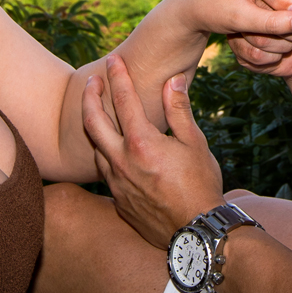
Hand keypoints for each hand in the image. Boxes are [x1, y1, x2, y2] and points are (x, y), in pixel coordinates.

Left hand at [81, 55, 223, 249]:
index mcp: (141, 143)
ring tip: (100, 114)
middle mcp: (121, 162)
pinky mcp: (117, 201)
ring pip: (95, 148)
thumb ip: (179, 110)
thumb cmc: (201, 185)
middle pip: (92, 121)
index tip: (114, 60)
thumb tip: (173, 80)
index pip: (123, 100)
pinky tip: (114, 151)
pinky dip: (105, 154)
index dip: (118, 76)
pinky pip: (104, 172)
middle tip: (92, 80)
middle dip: (90, 96)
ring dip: (95, 127)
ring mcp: (116, 183)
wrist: (196, 232)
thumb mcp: (195, 144)